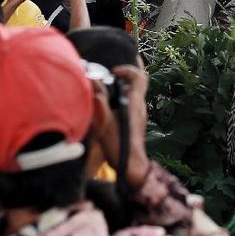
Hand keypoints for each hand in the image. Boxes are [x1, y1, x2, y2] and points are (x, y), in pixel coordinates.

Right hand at [94, 65, 150, 190]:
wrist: (130, 165)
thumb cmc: (119, 146)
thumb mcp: (104, 124)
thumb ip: (99, 104)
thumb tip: (94, 85)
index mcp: (134, 103)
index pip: (139, 77)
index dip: (128, 69)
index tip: (114, 72)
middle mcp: (140, 106)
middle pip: (138, 82)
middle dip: (124, 76)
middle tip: (109, 76)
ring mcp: (139, 113)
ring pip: (133, 93)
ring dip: (120, 88)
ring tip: (104, 91)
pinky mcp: (135, 120)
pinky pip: (130, 102)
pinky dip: (120, 98)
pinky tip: (106, 106)